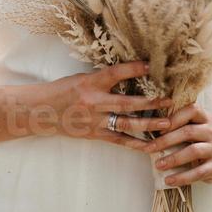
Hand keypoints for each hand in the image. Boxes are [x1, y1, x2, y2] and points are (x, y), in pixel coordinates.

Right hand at [50, 60, 172, 147]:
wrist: (42, 111)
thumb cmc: (63, 91)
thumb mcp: (81, 78)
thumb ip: (103, 79)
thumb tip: (129, 74)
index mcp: (90, 83)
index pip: (114, 73)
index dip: (132, 69)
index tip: (149, 65)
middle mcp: (93, 102)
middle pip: (126, 103)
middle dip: (150, 102)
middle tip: (170, 101)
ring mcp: (95, 120)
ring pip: (126, 123)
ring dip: (148, 123)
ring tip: (167, 122)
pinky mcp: (95, 134)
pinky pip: (119, 140)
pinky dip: (135, 143)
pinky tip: (150, 145)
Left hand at [141, 101, 211, 184]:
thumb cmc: (200, 138)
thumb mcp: (193, 125)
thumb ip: (176, 123)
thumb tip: (148, 127)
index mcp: (204, 117)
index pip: (190, 111)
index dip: (173, 118)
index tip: (156, 128)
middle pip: (188, 132)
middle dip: (166, 140)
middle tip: (149, 148)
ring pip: (193, 151)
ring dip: (173, 159)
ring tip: (158, 165)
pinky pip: (199, 172)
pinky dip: (183, 177)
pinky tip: (170, 180)